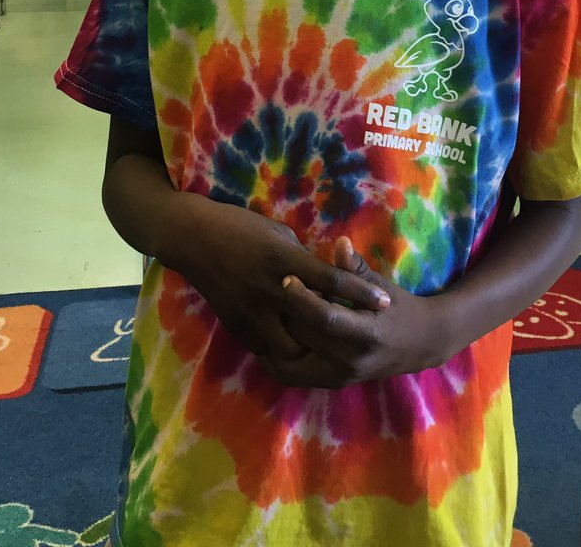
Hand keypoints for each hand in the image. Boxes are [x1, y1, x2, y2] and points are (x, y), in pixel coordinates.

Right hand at [160, 205, 389, 362]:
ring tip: (333, 351)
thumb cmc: (240, 226)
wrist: (194, 239)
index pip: (332, 281)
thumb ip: (303, 258)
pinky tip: (301, 351)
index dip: (361, 292)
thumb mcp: (279, 234)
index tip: (386, 302)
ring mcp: (252, 312)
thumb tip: (326, 272)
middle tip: (364, 336)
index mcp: (284, 262)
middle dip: (341, 333)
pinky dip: (285, 354)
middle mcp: (271, 291)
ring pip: (291, 348)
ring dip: (312, 351)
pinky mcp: (237, 326)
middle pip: (315, 324)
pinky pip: (267, 350)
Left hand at [261, 237, 442, 387]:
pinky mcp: (330, 384)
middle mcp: (349, 361)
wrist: (420, 345)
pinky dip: (279, 357)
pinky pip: (292, 374)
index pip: (324, 318)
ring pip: (289, 363)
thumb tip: (340, 242)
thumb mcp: (380, 286)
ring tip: (270, 315)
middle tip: (275, 292)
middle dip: (286, 314)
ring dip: (276, 339)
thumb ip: (355, 268)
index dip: (302, 297)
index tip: (288, 278)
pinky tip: (276, 334)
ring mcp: (338, 377)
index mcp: (365, 334)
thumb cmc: (398, 308)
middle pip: (302, 337)